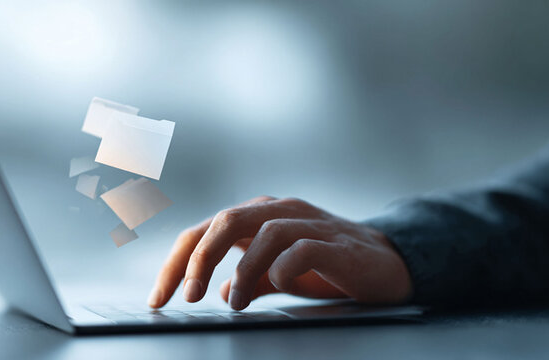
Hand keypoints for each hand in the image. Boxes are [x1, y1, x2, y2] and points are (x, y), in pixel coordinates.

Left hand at [147, 196, 412, 309]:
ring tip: (234, 303)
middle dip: (199, 259)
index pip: (204, 232)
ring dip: (241, 269)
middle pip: (225, 220)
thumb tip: (217, 293)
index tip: (158, 298)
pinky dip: (283, 266)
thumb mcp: (280, 276)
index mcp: (257, 216)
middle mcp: (278, 211)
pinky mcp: (335, 242)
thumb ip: (249, 281)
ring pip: (262, 230)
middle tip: (187, 296)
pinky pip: (302, 247)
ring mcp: (308, 222)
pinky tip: (280, 285)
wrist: (390, 265)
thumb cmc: (329, 267)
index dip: (177, 263)